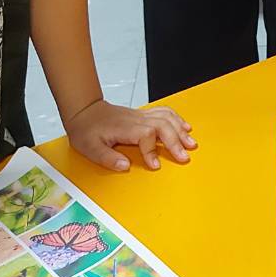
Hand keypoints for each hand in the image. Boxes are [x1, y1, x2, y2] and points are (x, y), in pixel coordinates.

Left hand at [66, 99, 196, 171]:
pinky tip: (184, 126)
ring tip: (190, 143)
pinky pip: (165, 112)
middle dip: (176, 141)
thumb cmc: (87, 129)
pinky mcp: (143, 115)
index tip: (154, 165)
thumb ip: (107, 158)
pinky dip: (177, 119)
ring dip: (180, 130)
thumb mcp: (89, 148)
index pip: (146, 136)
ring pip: (167, 118)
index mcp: (126, 128)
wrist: (84, 111)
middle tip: (185, 156)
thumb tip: (125, 166)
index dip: (152, 151)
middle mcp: (137, 120)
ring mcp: (142, 116)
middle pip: (163, 126)